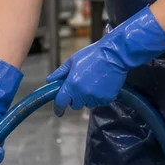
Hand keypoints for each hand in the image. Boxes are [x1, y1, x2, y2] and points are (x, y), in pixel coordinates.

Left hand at [48, 7, 164, 112]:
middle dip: (75, 98)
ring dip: (87, 97)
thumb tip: (49, 80)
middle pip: (75, 105)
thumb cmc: (93, 55)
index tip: (59, 109)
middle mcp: (83, 94)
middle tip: (80, 86)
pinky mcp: (106, 99)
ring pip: (87, 104)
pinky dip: (99, 97)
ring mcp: (95, 98)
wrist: (115, 55)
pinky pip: (99, 102)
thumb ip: (60, 72)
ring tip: (93, 83)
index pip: (60, 103)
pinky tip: (101, 85)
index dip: (58, 106)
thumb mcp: (73, 60)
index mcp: (72, 85)